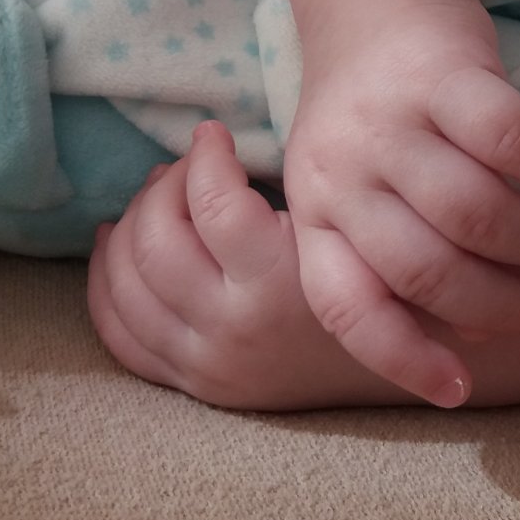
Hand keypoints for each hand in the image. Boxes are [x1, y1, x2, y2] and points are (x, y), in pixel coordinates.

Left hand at [88, 121, 385, 411]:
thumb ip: (291, 183)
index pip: (211, 204)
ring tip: (153, 199)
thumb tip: (219, 134)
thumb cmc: (386, 274)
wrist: (412, 359)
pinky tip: (116, 247)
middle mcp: (236, 333)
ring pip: (126, 289)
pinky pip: (122, 339)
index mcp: (280, 286)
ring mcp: (210, 366)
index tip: (213, 133)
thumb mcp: (348, 221)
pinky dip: (107, 288)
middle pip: (154, 245)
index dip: (204, 155)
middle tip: (183, 167)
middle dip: (159, 189)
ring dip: (127, 229)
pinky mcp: (196, 386)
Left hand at [284, 0, 519, 408]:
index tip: (460, 392)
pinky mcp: (439, 71)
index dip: (402, 358)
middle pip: (427, 270)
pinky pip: (512, 140)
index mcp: (315, 214)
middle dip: (503, 306)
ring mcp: (387, 120)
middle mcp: (339, 172)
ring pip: (475, 213)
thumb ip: (402, 260)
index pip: (347, 307)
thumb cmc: (379, 120)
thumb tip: (476, 335)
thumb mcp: (362, 192)